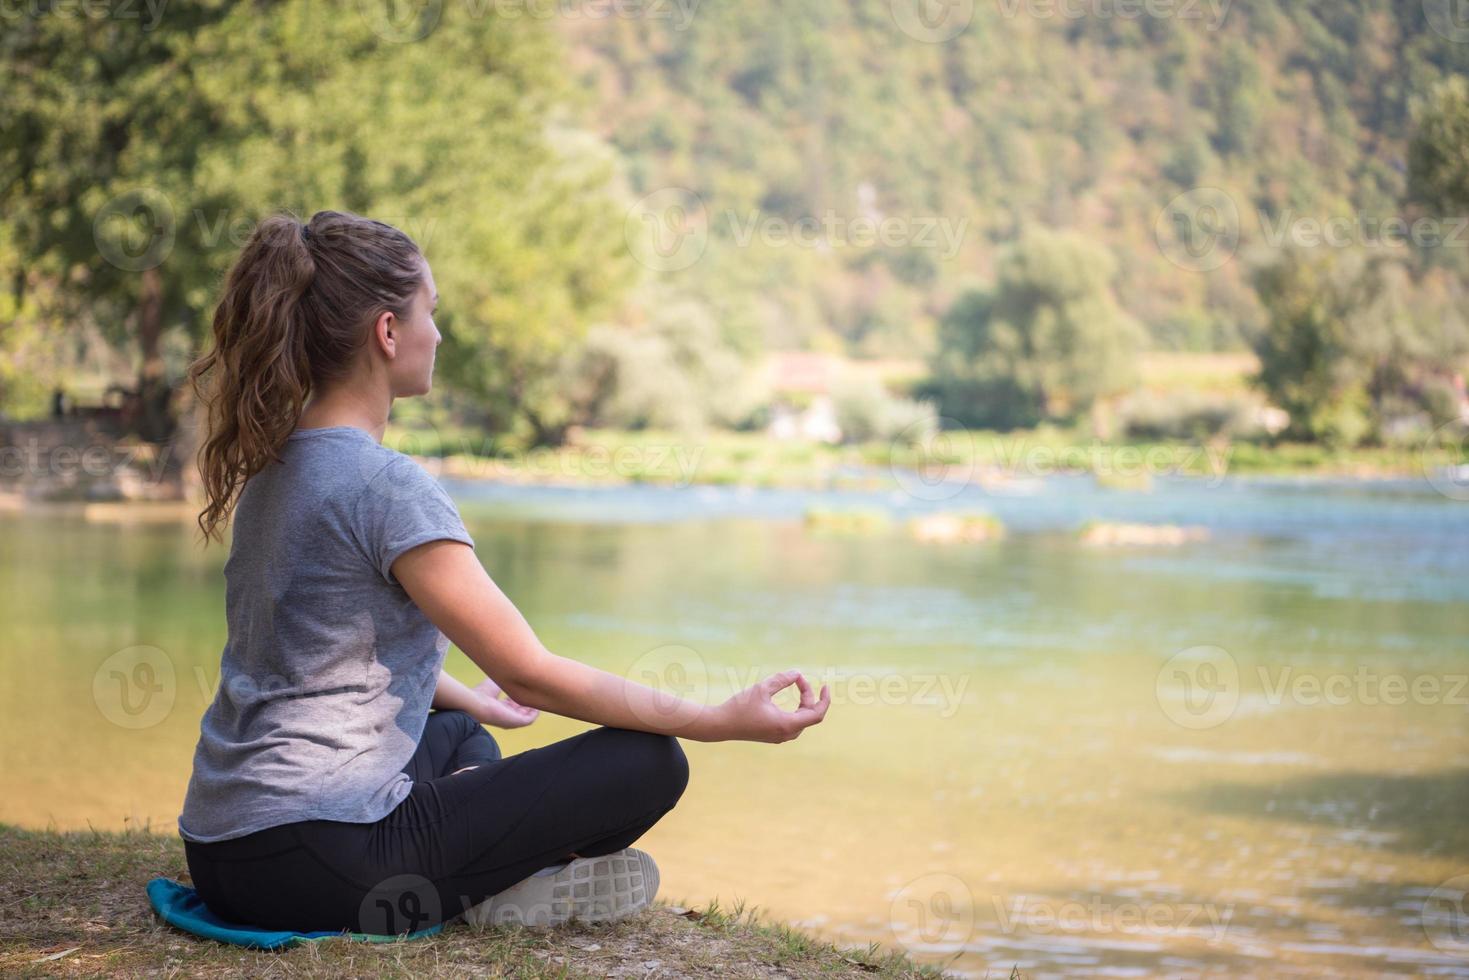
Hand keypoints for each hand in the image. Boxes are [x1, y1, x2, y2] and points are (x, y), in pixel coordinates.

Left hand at [469, 677, 539, 728]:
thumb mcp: (496, 683)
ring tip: (540, 697)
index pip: (512, 704)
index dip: (519, 695)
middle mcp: (505, 715)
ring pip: (526, 715)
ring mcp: (511, 720)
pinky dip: (535, 713)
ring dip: (533, 707)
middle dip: (527, 701)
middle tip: (535, 691)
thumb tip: (511, 672)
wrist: (477, 702)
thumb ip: (505, 680)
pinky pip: (529, 720)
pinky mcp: (516, 722)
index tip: (525, 687)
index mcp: (499, 707)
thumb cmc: (482, 694)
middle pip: (520, 710)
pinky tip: (538, 704)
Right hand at [714, 670, 829, 742]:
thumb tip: (798, 672)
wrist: (720, 725)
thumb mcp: (762, 688)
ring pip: (801, 720)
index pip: (817, 714)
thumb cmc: (740, 706)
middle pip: (809, 715)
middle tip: (798, 679)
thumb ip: (782, 679)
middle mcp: (786, 734)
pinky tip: (789, 700)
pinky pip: (793, 724)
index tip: (825, 685)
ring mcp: (779, 737)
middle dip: (808, 695)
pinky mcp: (772, 735)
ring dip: (802, 703)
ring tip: (796, 685)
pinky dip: (795, 710)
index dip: (824, 699)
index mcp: (787, 724)